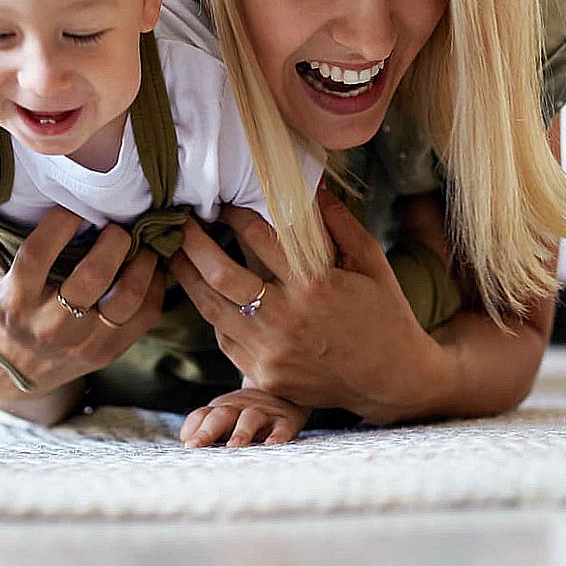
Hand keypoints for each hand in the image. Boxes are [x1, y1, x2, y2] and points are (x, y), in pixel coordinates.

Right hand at [0, 206, 166, 408]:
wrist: (6, 376)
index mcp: (13, 301)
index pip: (37, 256)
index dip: (59, 224)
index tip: (73, 207)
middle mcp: (48, 325)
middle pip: (92, 277)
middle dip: (113, 241)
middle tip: (117, 224)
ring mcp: (82, 342)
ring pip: (127, 298)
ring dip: (143, 262)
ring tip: (142, 242)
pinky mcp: (108, 352)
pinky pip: (145, 316)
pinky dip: (155, 286)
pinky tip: (149, 266)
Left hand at [169, 189, 447, 423]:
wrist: (392, 379)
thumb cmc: (385, 313)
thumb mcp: (372, 261)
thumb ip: (339, 222)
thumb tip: (310, 185)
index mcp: (315, 283)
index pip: (259, 237)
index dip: (235, 215)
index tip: (225, 203)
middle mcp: (287, 318)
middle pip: (221, 273)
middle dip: (193, 242)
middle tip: (181, 222)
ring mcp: (272, 350)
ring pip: (212, 309)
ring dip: (188, 277)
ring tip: (174, 254)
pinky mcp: (265, 375)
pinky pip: (225, 339)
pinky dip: (213, 314)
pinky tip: (207, 295)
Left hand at [180, 386, 309, 448]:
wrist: (285, 392)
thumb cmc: (245, 412)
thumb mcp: (224, 415)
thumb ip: (202, 425)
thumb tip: (185, 438)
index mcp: (222, 410)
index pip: (203, 416)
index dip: (194, 429)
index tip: (188, 445)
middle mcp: (240, 409)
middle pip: (222, 415)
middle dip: (208, 430)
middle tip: (197, 446)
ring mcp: (263, 414)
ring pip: (250, 419)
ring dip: (241, 432)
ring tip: (234, 446)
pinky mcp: (286, 422)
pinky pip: (282, 428)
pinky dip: (277, 436)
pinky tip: (271, 444)